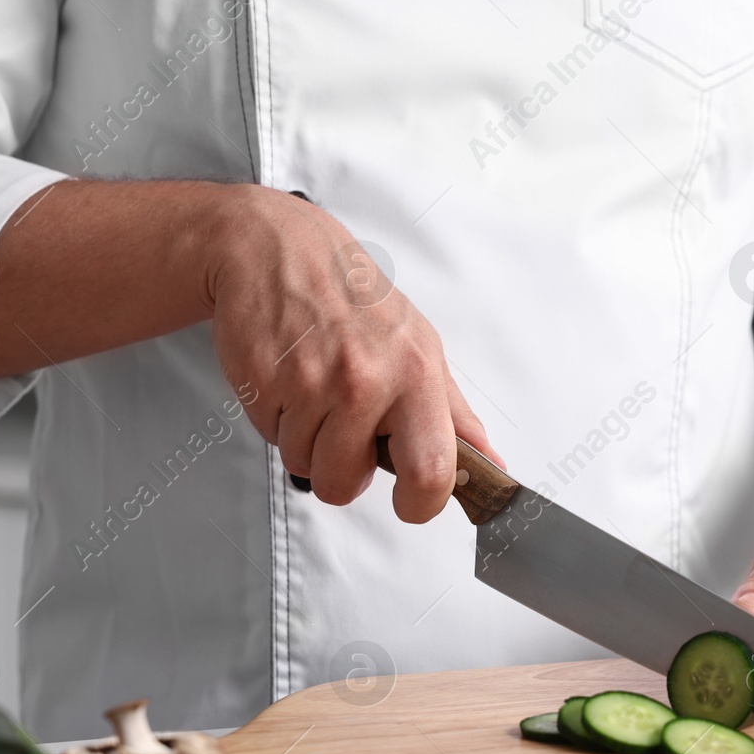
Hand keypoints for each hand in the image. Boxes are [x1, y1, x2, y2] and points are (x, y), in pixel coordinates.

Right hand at [205, 186, 499, 522]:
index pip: (432, 472)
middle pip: (346, 485)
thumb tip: (491, 465)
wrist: (278, 249)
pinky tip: (287, 377)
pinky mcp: (263, 382)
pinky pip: (269, 436)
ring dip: (305, 440)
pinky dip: (275, 418)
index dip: (421, 505)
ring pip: (303, 466)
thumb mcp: (420, 346)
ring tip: (314, 390)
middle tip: (345, 431)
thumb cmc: (354, 300)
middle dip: (342, 475)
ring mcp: (311, 382)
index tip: (412, 503)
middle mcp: (366, 379)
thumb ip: (453, 415)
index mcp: (417, 375)